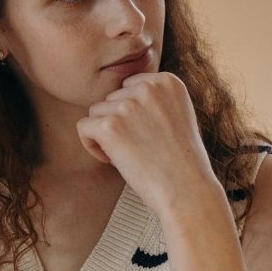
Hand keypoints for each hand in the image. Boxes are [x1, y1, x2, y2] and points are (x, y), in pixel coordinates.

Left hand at [77, 72, 218, 214]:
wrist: (187, 190)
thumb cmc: (183, 161)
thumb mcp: (179, 116)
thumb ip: (156, 100)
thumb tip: (121, 98)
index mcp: (167, 81)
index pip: (130, 86)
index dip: (132, 112)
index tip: (145, 133)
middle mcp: (148, 87)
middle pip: (112, 98)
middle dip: (118, 122)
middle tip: (138, 148)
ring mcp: (128, 106)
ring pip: (96, 112)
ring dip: (105, 134)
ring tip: (127, 155)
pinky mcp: (109, 126)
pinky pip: (84, 127)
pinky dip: (92, 145)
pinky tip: (112, 159)